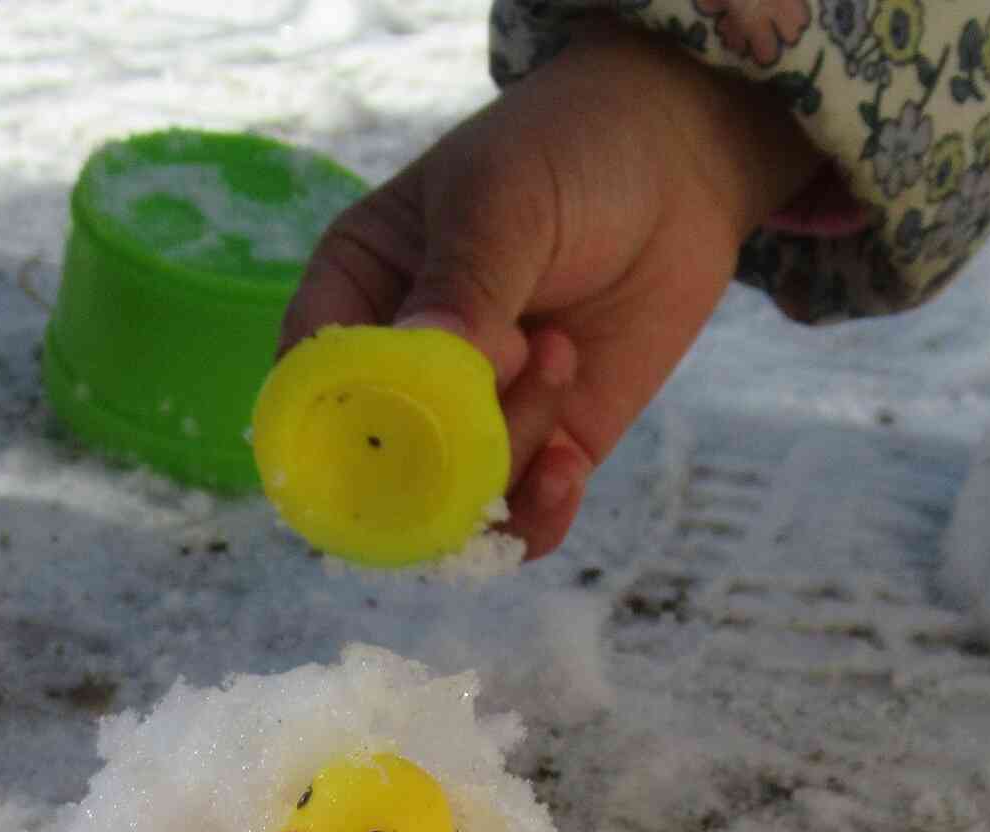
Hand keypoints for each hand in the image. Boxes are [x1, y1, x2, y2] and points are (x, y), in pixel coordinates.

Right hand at [281, 21, 818, 558]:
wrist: (680, 161)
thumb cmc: (568, 152)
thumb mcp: (503, 198)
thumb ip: (464, 286)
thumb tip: (430, 362)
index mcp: (355, 294)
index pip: (309, 384)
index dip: (327, 428)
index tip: (382, 431)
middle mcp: (403, 371)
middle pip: (377, 466)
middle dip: (435, 454)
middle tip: (504, 378)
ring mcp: (473, 417)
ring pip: (455, 498)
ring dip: (510, 455)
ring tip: (563, 351)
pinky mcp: (544, 446)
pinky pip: (519, 521)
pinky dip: (537, 516)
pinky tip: (569, 468)